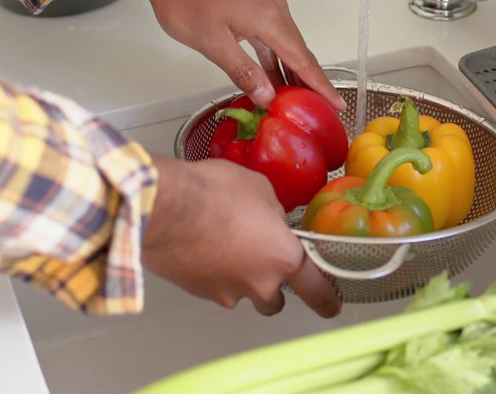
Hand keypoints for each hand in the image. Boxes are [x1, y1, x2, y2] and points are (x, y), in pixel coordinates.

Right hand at [143, 156, 340, 317]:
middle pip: (273, 300)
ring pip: (240, 293)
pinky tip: (201, 245)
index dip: (326, 300)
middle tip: (258, 258)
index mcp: (284, 258)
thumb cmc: (215, 194)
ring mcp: (226, 292)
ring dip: (236, 276)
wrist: (166, 207)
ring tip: (222, 243)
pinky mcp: (197, 292)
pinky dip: (210, 272)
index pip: (316, 290)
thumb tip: (268, 218)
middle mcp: (259, 284)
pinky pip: (212, 285)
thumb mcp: (260, 188)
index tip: (330, 306)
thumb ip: (273, 212)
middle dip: (270, 284)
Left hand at [145, 0, 344, 110]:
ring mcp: (265, 7)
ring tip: (300, 102)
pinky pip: (272, 40)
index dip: (321, 86)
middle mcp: (275, 11)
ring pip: (286, 47)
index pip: (303, 60)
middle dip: (312, 83)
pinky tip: (275, 79)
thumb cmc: (185, 1)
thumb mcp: (213, 43)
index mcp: (270, 19)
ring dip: (293, 73)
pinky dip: (276, 60)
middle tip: (322, 112)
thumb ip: (242, 72)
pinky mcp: (253, 8)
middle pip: (300, 54)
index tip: (338, 105)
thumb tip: (267, 97)